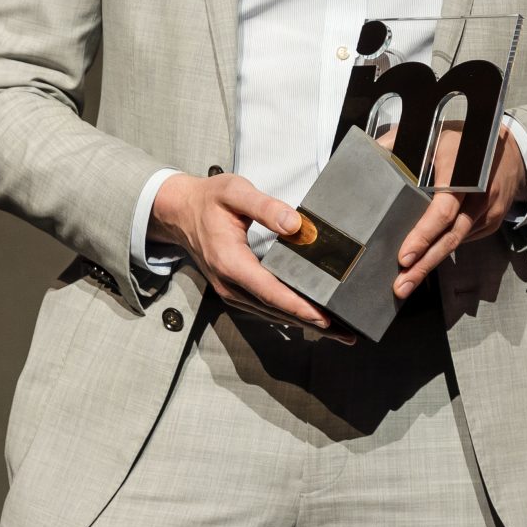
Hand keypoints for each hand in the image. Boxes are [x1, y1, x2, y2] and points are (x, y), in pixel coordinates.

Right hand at [149, 171, 328, 330]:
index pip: (271, 291)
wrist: (180, 212)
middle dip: (312, 322)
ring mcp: (232, 291)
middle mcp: (230, 284)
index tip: (325, 318)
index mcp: (231, 262)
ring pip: (273, 313)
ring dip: (304, 322)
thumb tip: (295, 225)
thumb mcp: (235, 192)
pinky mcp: (236, 291)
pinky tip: (310, 316)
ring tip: (338, 331)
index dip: (299, 307)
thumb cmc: (208, 201)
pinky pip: (266, 308)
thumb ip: (265, 206)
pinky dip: (290, 314)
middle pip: (276, 310)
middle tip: (347, 333)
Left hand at [389, 122, 526, 299]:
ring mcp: (489, 209)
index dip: (423, 234)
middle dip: (424, 264)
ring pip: (456, 243)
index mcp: (461, 167)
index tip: (404, 256)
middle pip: (450, 236)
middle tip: (401, 285)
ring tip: (406, 282)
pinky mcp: (493, 221)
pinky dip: (444, 252)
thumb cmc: (465, 141)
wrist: (512, 149)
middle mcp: (480, 192)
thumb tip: (371, 150)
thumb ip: (401, 140)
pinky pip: (464, 240)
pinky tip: (424, 263)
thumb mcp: (434, 132)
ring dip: (430, 264)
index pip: (443, 208)